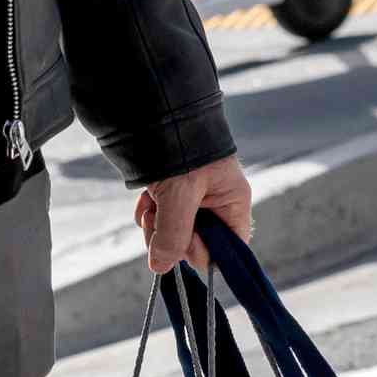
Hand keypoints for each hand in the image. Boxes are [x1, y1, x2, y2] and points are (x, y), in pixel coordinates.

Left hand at [136, 156, 253, 273]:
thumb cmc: (180, 145)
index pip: (227, 250)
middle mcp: (216, 204)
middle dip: (171, 238)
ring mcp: (192, 200)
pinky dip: (149, 214)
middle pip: (195, 244)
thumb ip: (173, 234)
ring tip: (150, 203)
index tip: (183, 241)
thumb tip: (161, 266)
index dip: (203, 253)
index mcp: (232, 203)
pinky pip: (160, 219)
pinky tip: (144, 200)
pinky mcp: (172, 194)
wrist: (157, 109)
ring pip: (173, 234)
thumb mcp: (179, 194)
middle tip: (156, 221)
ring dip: (156, 225)